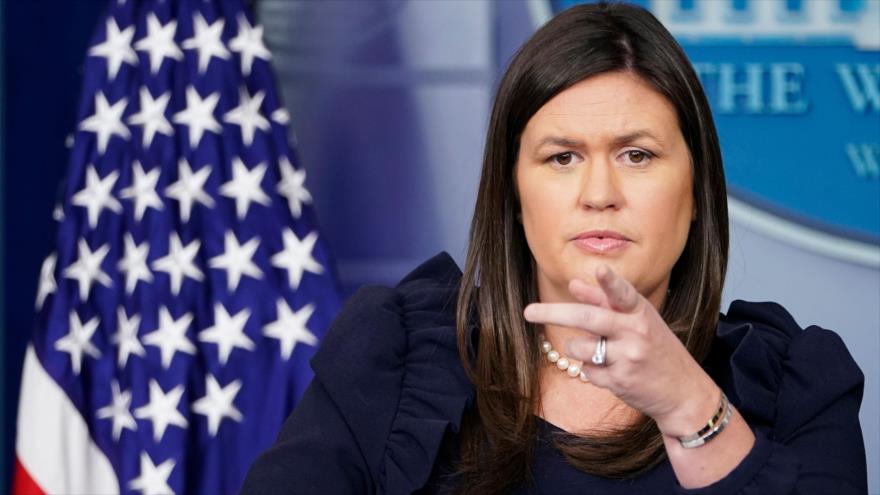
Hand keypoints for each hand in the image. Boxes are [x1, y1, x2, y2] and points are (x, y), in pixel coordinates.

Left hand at [523, 264, 718, 436]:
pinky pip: (587, 371)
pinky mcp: (620, 382)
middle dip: (554, 314)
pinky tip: (611, 372)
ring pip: (579, 348)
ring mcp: (628, 358)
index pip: (623, 294)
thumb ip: (606, 301)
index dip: (610, 282)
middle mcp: (636, 333)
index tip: (599, 269)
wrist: (683, 392)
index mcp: (641, 312)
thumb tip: (575, 284)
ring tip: (600, 353)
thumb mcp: (640, 320)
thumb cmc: (656, 348)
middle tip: (528, 312)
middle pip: (589, 319)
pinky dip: (591, 370)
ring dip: (577, 349)